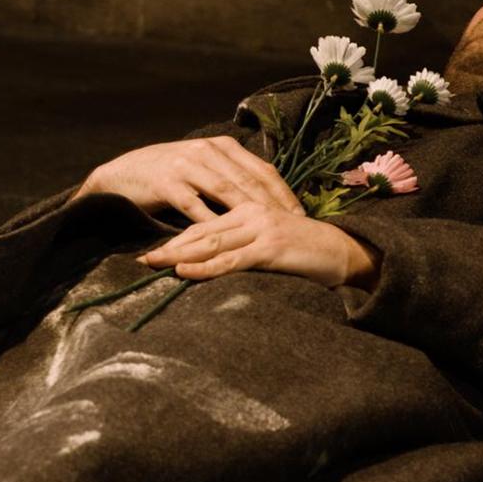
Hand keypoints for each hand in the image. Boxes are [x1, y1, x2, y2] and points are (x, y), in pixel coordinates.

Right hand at [74, 136, 300, 223]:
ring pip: (226, 191)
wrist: (121, 176)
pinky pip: (194, 206)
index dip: (284, 193)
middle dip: (274, 205)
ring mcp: (185, 166)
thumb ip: (229, 178)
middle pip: (249, 181)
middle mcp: (206, 151)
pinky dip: (213, 223)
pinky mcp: (167, 184)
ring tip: (268, 234)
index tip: (301, 214)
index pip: (262, 169)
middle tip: (294, 228)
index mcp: (220, 146)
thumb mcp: (201, 169)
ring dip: (250, 214)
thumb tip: (265, 201)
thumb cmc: (165, 176)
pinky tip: (228, 240)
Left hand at [140, 203, 379, 288]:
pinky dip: (204, 268)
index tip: (150, 250)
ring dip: (177, 255)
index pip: (204, 224)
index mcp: (247, 208)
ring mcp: (259, 229)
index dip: (176, 238)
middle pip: (200, 231)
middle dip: (168, 246)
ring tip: (151, 264)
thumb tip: (214, 261)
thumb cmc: (305, 252)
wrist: (343, 252)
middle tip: (140, 259)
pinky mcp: (268, 248)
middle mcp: (250, 213)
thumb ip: (243, 247)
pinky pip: (229, 260)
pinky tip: (183, 273)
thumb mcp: (268, 245)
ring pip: (209, 243)